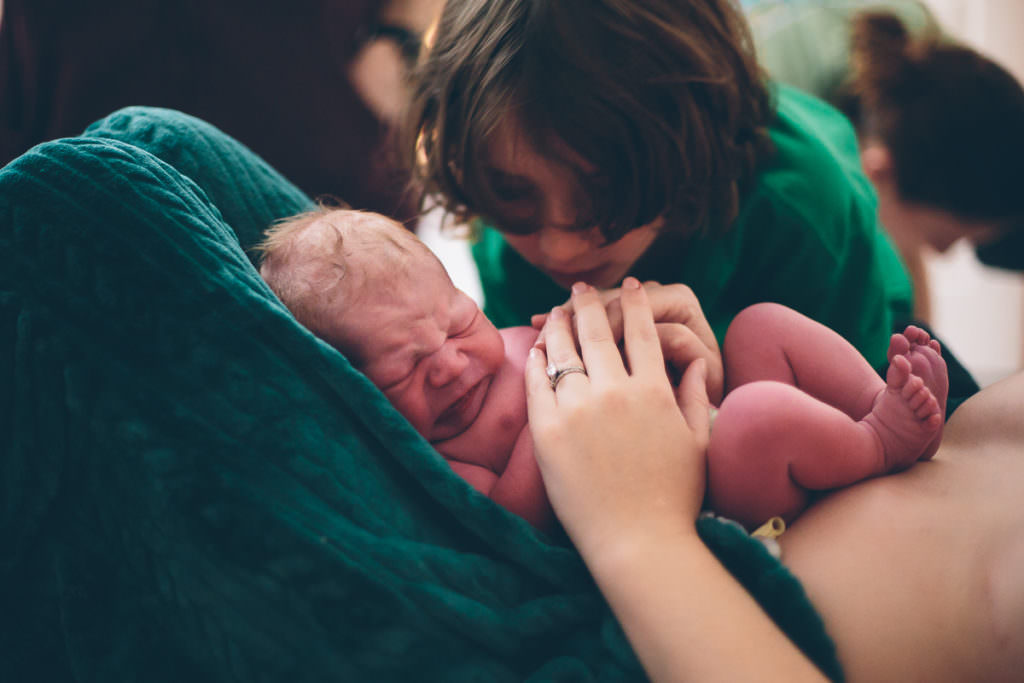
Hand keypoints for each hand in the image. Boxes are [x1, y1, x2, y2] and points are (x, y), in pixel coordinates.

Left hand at [525, 278, 711, 560]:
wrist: (637, 543)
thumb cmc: (675, 499)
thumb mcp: (698, 443)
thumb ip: (695, 397)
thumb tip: (694, 363)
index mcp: (655, 391)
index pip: (643, 331)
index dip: (635, 303)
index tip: (631, 286)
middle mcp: (615, 393)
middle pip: (598, 331)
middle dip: (589, 302)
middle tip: (581, 288)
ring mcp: (577, 410)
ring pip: (563, 350)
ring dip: (559, 323)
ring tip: (555, 310)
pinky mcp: (546, 432)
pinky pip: (538, 383)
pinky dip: (537, 361)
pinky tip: (537, 349)